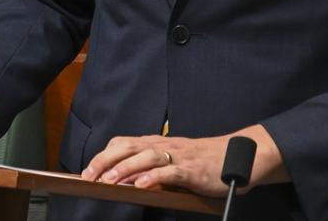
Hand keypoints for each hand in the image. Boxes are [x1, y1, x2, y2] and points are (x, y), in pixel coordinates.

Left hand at [80, 124, 288, 195]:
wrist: (238, 155)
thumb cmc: (205, 161)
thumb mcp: (176, 160)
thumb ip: (154, 167)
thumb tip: (129, 180)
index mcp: (160, 143)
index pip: (125, 142)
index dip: (105, 154)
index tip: (88, 169)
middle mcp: (166, 145)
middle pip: (129, 146)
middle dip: (106, 160)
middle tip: (89, 176)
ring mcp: (180, 155)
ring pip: (146, 156)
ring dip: (125, 168)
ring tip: (109, 182)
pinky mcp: (193, 169)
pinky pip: (170, 171)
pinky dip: (153, 177)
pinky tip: (141, 186)